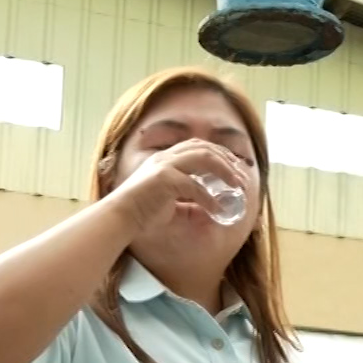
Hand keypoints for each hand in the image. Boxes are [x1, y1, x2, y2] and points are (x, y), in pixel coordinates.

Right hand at [104, 139, 252, 232]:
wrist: (120, 217)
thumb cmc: (142, 212)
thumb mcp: (171, 202)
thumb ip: (190, 201)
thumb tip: (213, 208)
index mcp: (166, 159)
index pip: (197, 145)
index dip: (219, 152)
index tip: (235, 166)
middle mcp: (166, 158)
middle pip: (205, 147)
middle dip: (227, 159)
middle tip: (242, 175)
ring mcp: (164, 166)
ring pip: (204, 158)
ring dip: (225, 171)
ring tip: (238, 185)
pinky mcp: (164, 180)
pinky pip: (195, 186)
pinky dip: (209, 198)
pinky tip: (218, 209)